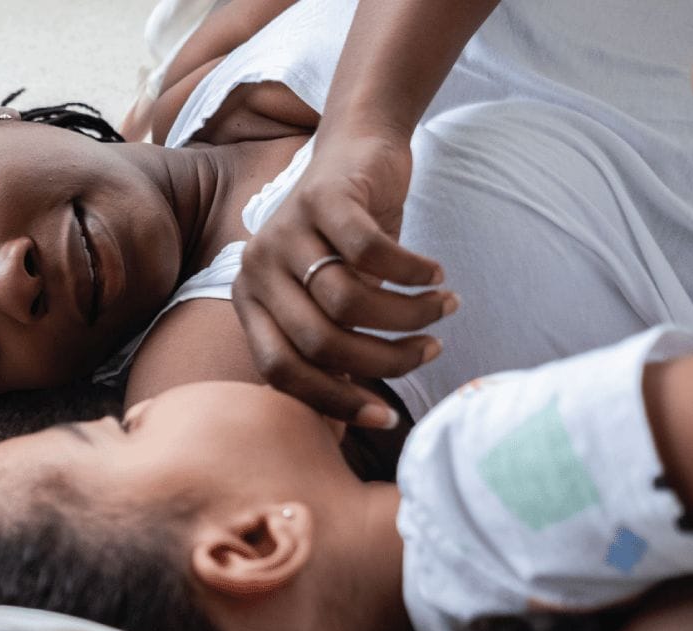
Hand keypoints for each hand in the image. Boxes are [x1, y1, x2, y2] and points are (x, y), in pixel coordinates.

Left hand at [232, 130, 457, 428]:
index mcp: (249, 303)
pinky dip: (412, 272)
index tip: (389, 418)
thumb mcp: (329, 298)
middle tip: (430, 350)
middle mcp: (255, 269)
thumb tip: (361, 418)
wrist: (356, 149)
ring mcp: (284, 230)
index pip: (281, 372)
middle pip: (321, 342)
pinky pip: (371, 253)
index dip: (335, 402)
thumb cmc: (346, 240)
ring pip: (349, 301)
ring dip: (408, 315)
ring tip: (443, 309)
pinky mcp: (321, 198)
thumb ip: (331, 347)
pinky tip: (436, 275)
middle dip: (385, 359)